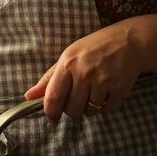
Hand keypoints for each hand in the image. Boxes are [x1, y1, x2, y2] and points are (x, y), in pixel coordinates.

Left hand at [25, 23, 143, 120]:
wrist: (128, 41)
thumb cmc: (94, 48)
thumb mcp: (68, 56)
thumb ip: (49, 79)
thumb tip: (28, 96)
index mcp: (68, 64)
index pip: (53, 97)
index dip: (50, 111)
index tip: (53, 114)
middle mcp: (85, 73)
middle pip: (72, 110)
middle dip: (72, 110)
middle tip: (78, 99)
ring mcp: (103, 81)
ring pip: (90, 111)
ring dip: (90, 107)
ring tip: (94, 91)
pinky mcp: (120, 89)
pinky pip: (107, 110)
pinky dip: (105, 106)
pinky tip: (107, 92)